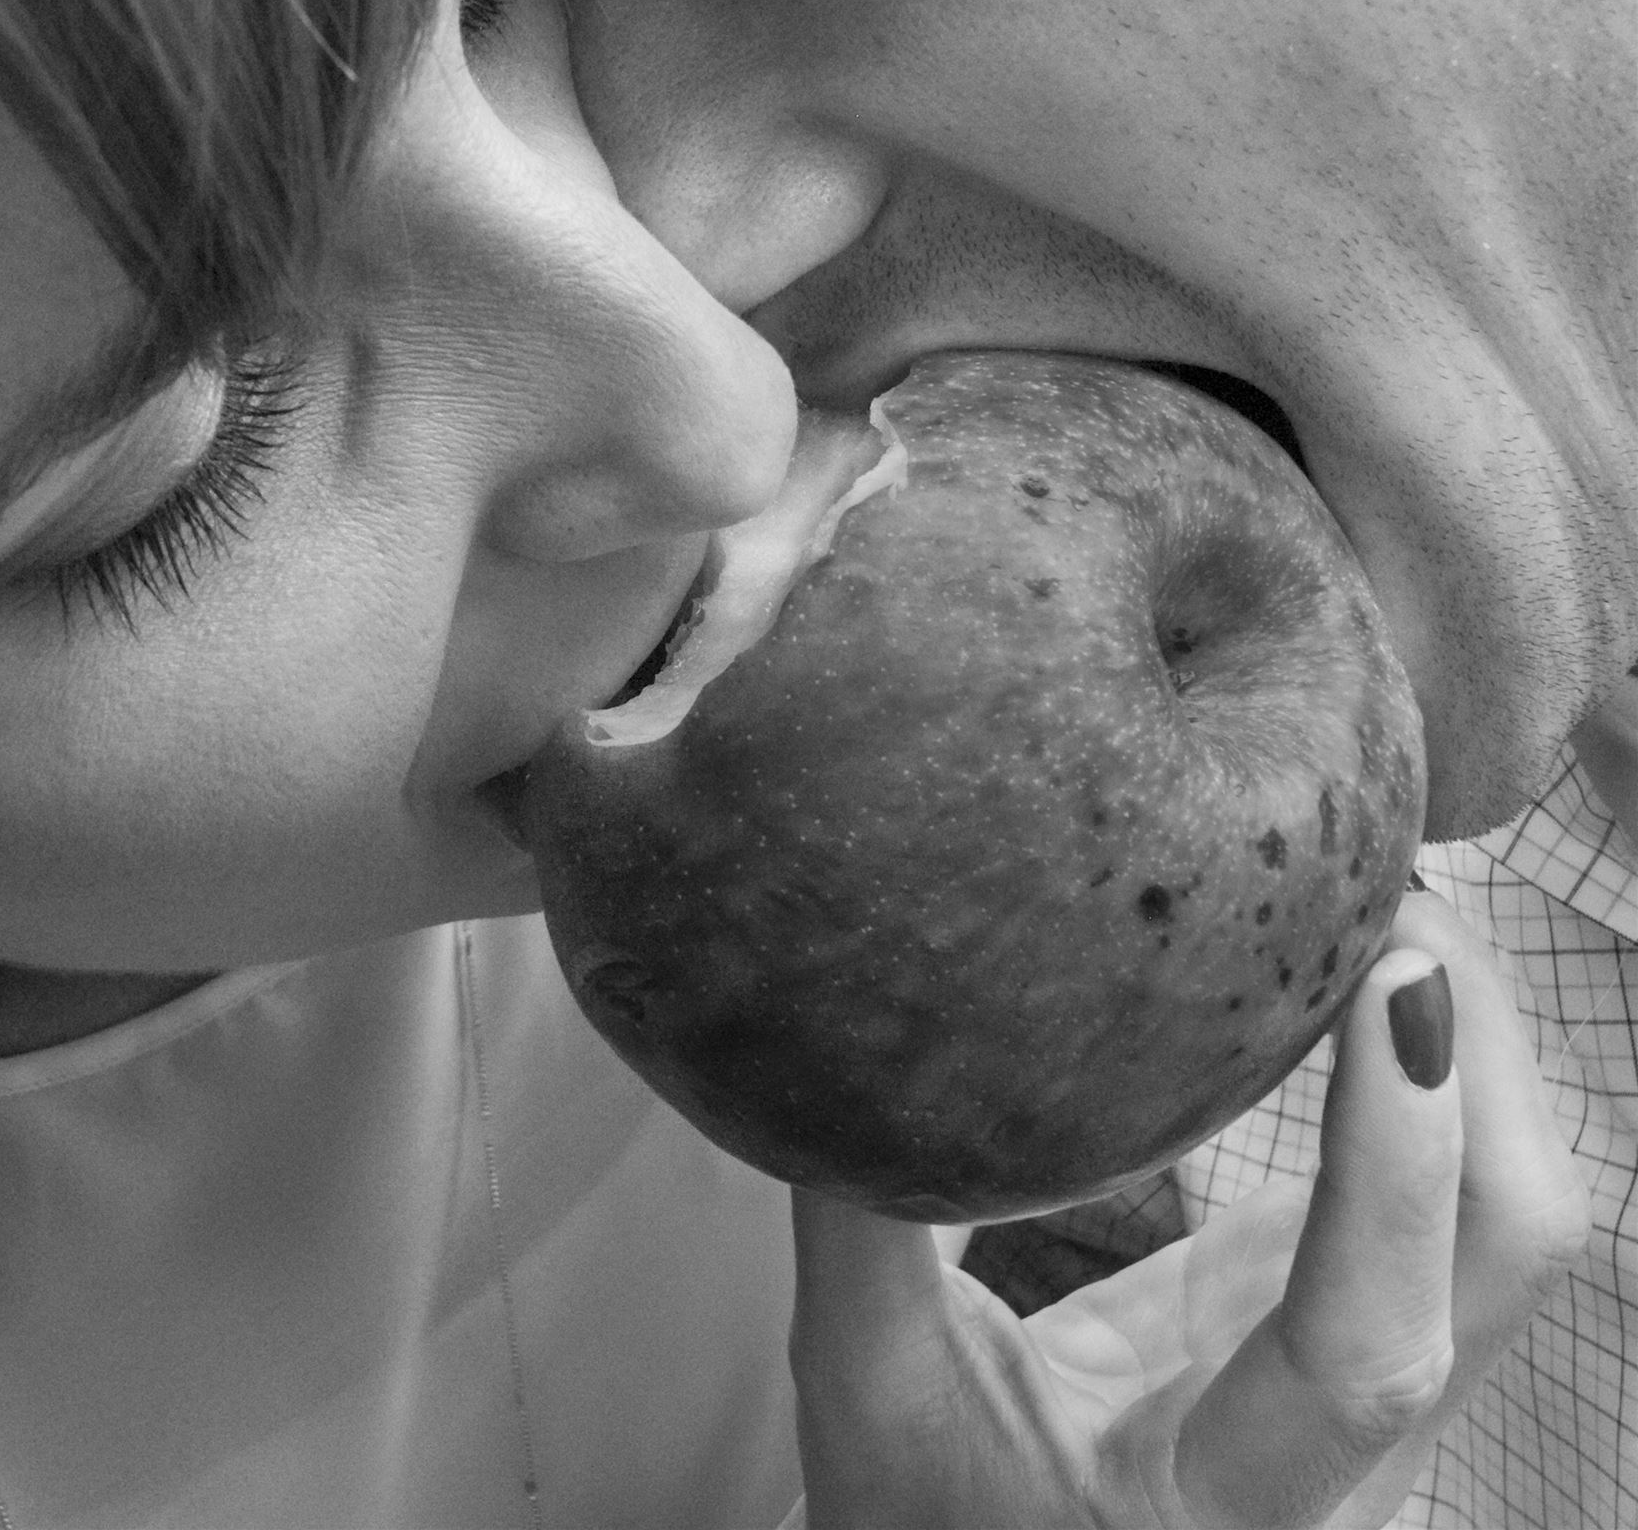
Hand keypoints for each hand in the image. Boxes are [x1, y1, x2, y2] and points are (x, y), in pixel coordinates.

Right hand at [788, 891, 1589, 1528]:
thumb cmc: (924, 1512)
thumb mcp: (867, 1382)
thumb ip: (862, 1218)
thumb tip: (836, 1018)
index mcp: (1226, 1495)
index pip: (1365, 1341)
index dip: (1397, 1157)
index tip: (1389, 975)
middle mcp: (1350, 1458)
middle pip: (1508, 1247)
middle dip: (1478, 1049)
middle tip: (1376, 880)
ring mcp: (1370, 1389)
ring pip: (1510, 1213)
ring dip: (1476, 1043)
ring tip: (1371, 895)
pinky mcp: (1347, 1316)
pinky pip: (1452, 1186)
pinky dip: (1432, 1062)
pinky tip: (1348, 965)